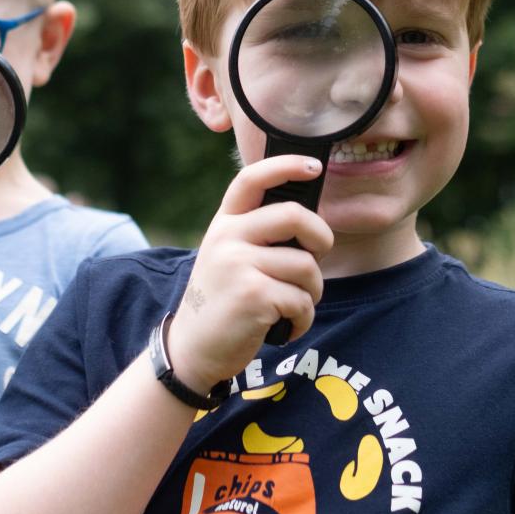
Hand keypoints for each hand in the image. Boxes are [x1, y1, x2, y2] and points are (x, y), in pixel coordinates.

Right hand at [167, 155, 331, 392]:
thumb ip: (257, 235)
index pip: (252, 179)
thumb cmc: (223, 300)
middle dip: (321, 238)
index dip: (286, 165)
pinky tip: (286, 327)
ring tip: (293, 306)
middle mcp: (227, 237)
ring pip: (306, 266)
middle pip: (295, 216)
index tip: (314, 167)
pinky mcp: (252, 295)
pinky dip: (302, 319)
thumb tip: (310, 223)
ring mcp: (238, 265)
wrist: (192, 348)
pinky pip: (301, 300)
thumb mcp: (228, 256)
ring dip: (311, 293)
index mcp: (224, 223)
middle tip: (317, 256)